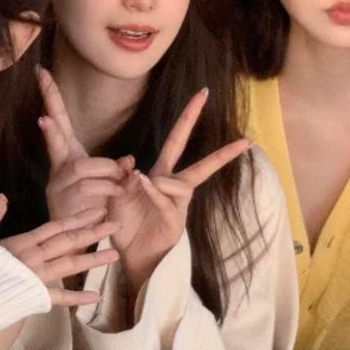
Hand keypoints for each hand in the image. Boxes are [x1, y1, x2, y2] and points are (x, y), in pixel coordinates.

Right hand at [0, 197, 117, 307]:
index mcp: (20, 243)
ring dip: (93, 259)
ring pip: (70, 265)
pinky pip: (59, 299)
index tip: (97, 210)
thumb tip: (3, 197)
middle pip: (69, 242)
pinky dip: (76, 298)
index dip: (78, 218)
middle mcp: (33, 259)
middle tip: (116, 224)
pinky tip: (96, 296)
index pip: (56, 226)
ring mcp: (35, 279)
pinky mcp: (32, 299)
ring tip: (114, 254)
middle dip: (93, 232)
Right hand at [37, 67, 131, 222]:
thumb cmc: (93, 212)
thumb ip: (116, 170)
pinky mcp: (63, 198)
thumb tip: (127, 161)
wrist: (77, 246)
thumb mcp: (109, 186)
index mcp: (68, 159)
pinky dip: (110, 192)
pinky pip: (91, 187)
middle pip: (57, 132)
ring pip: (85, 166)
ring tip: (121, 189)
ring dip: (108, 175)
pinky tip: (115, 202)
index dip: (51, 97)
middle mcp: (59, 167)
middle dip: (53, 105)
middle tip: (45, 78)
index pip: (58, 121)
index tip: (42, 71)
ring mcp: (58, 182)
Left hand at [111, 88, 250, 295]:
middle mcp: (174, 187)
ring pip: (180, 183)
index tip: (202, 94)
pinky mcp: (174, 221)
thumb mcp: (118, 193)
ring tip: (141, 184)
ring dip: (161, 181)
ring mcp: (178, 205)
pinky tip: (145, 185)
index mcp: (162, 174)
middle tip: (231, 122)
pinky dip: (155, 192)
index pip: (177, 140)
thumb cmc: (127, 224)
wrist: (130, 255)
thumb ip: (123, 175)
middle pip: (198, 159)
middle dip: (214, 144)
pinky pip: (165, 201)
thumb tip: (130, 160)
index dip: (188, 117)